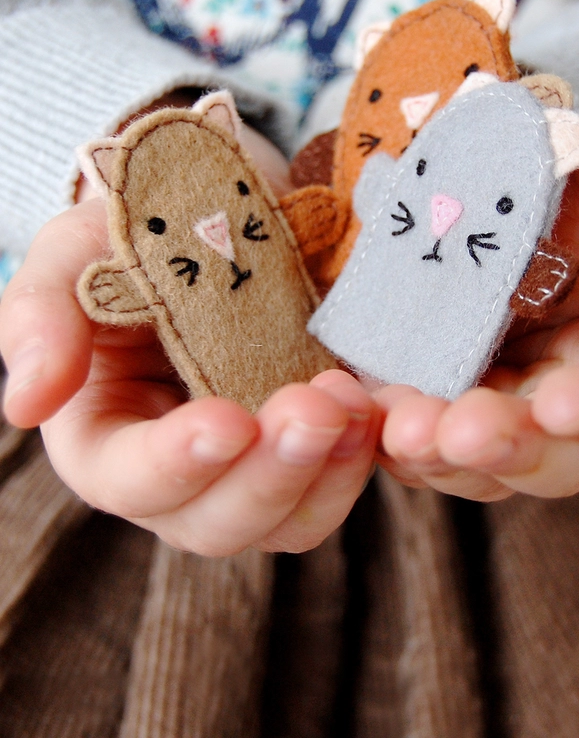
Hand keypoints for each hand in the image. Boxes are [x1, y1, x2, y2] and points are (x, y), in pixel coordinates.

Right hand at [0, 116, 378, 555]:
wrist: (215, 223)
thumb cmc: (133, 239)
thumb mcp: (73, 254)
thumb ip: (40, 316)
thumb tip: (24, 404)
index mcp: (107, 438)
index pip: (128, 479)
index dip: (174, 463)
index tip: (224, 422)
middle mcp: (179, 474)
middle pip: (215, 523)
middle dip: (268, 476)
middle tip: (313, 410)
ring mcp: (248, 469)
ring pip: (285, 522)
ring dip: (324, 474)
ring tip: (352, 405)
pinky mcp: (305, 452)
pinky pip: (335, 486)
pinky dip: (359, 459)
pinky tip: (375, 409)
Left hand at [376, 135, 578, 500]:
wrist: (505, 185)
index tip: (566, 406)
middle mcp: (575, 392)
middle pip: (557, 453)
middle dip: (508, 447)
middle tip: (459, 434)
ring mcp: (507, 400)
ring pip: (484, 460)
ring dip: (442, 455)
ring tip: (404, 431)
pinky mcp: (445, 395)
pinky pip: (423, 435)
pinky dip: (395, 433)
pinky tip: (372, 415)